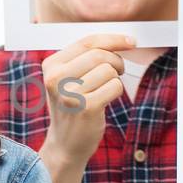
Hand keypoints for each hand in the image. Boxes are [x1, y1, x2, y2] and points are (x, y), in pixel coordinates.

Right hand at [40, 34, 132, 168]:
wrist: (65, 143)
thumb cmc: (72, 105)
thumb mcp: (69, 78)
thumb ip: (87, 57)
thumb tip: (123, 41)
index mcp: (51, 65)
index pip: (87, 42)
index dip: (113, 39)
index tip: (131, 42)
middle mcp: (56, 78)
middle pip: (100, 54)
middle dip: (116, 61)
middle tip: (116, 72)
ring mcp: (70, 93)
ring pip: (109, 70)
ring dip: (115, 79)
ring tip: (104, 89)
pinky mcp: (87, 107)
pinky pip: (115, 86)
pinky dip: (116, 91)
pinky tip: (105, 100)